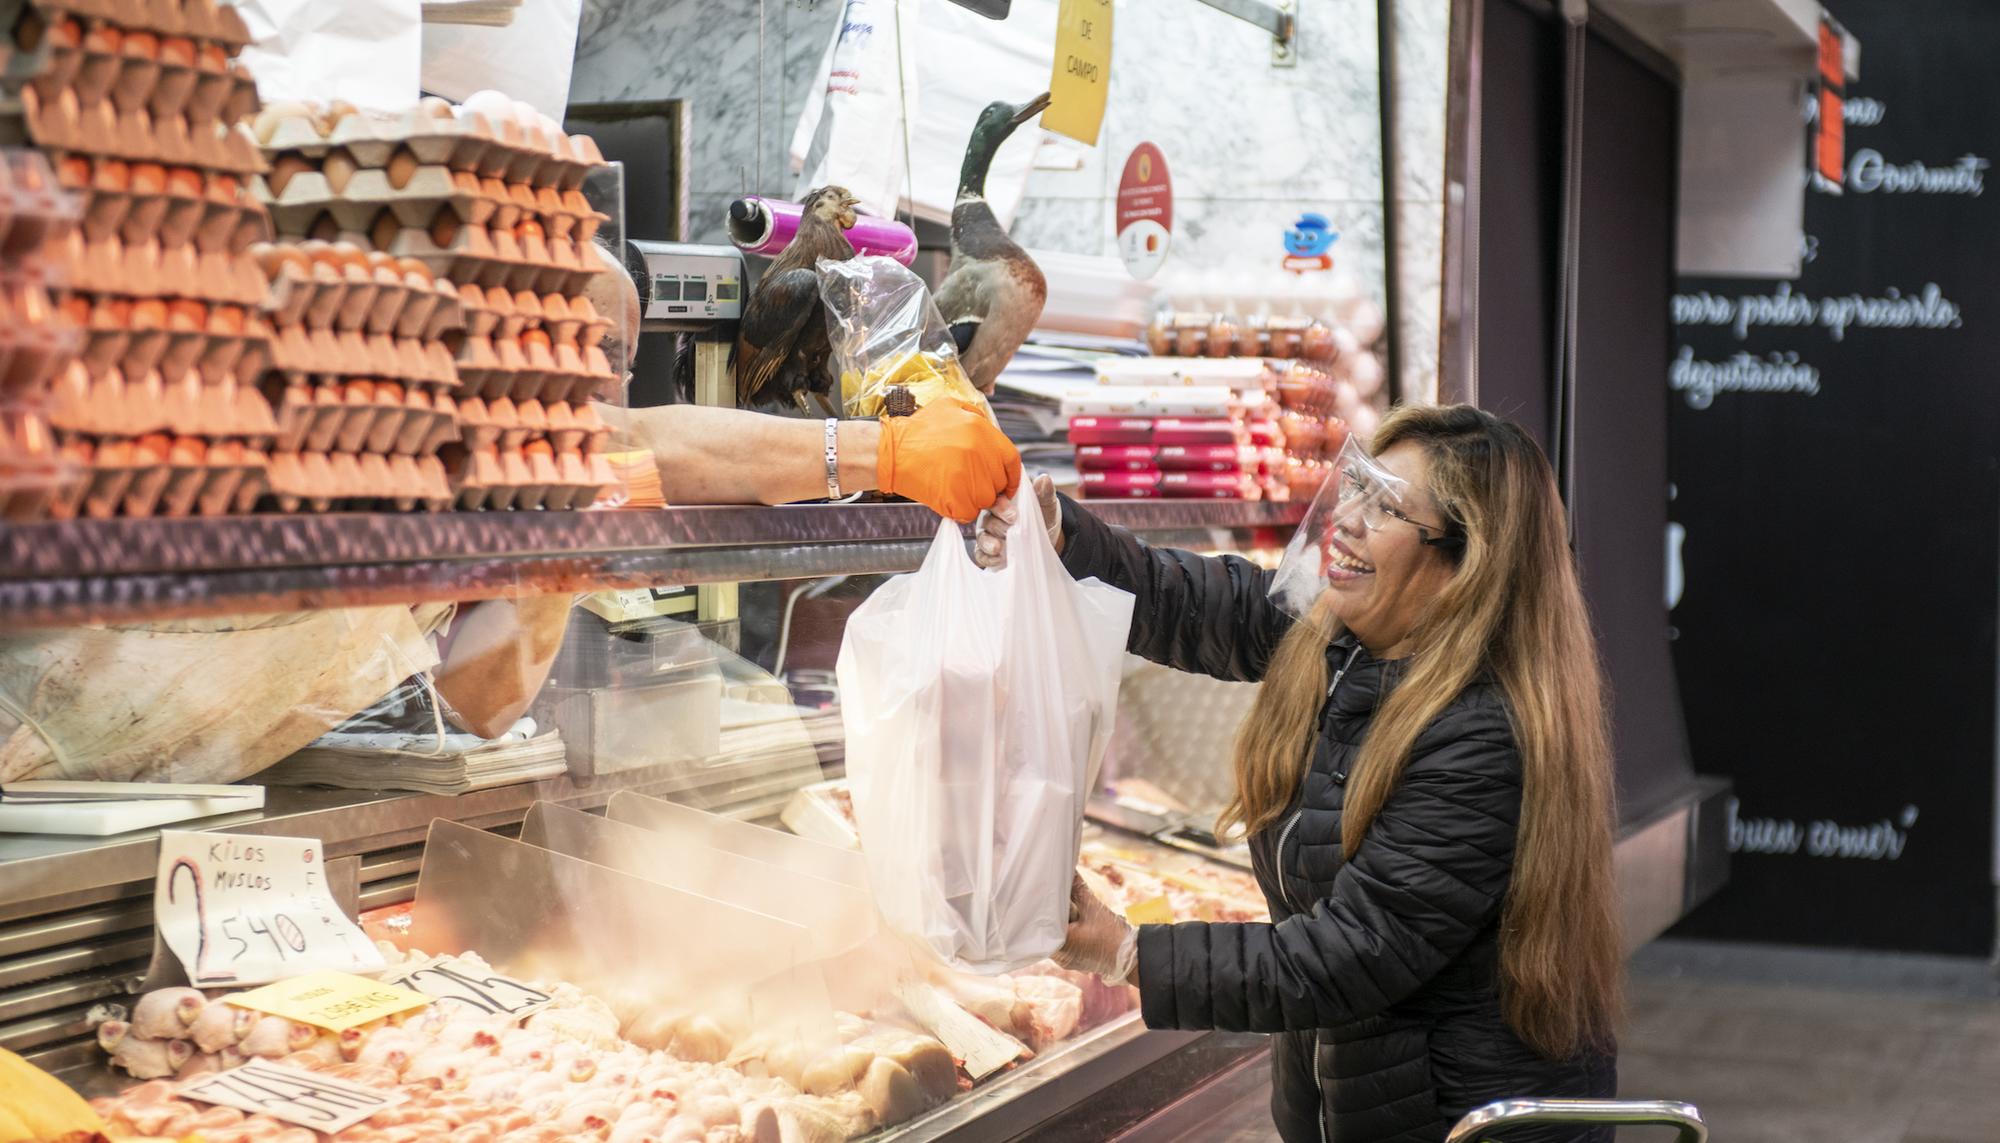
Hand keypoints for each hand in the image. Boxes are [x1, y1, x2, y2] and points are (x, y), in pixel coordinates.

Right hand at [877, 400, 1021, 523]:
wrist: (890, 451)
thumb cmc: (917, 430)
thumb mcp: (949, 406)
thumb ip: (976, 414)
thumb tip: (992, 431)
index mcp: (981, 431)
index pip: (1012, 460)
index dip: (1011, 475)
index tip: (1006, 483)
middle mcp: (979, 454)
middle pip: (999, 482)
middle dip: (989, 486)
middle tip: (970, 483)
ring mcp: (968, 478)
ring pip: (986, 499)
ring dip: (974, 498)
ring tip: (954, 487)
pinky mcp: (955, 498)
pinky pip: (969, 512)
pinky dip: (961, 510)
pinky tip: (947, 497)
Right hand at [974, 473, 1060, 569]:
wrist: (1048, 538)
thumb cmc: (1043, 516)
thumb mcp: (1047, 504)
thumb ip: (1044, 493)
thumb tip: (1044, 479)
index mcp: (1003, 500)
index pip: (994, 499)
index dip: (1001, 506)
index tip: (1014, 514)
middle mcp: (992, 516)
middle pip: (987, 519)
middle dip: (997, 525)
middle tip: (1009, 529)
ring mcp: (988, 533)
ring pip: (981, 536)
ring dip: (988, 542)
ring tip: (998, 547)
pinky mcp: (987, 551)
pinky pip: (980, 554)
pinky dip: (987, 557)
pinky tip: (997, 559)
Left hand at [1051, 873, 1136, 984]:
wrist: (1133, 958)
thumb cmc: (1114, 935)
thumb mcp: (1094, 908)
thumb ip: (1077, 889)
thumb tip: (1067, 871)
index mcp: (1060, 945)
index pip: (1040, 924)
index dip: (1040, 908)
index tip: (1040, 894)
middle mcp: (1059, 957)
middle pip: (1045, 930)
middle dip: (1050, 914)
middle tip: (1051, 896)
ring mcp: (1066, 961)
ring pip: (1054, 937)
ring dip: (1060, 923)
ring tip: (1064, 907)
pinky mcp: (1074, 961)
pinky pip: (1063, 943)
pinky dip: (1066, 932)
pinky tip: (1072, 920)